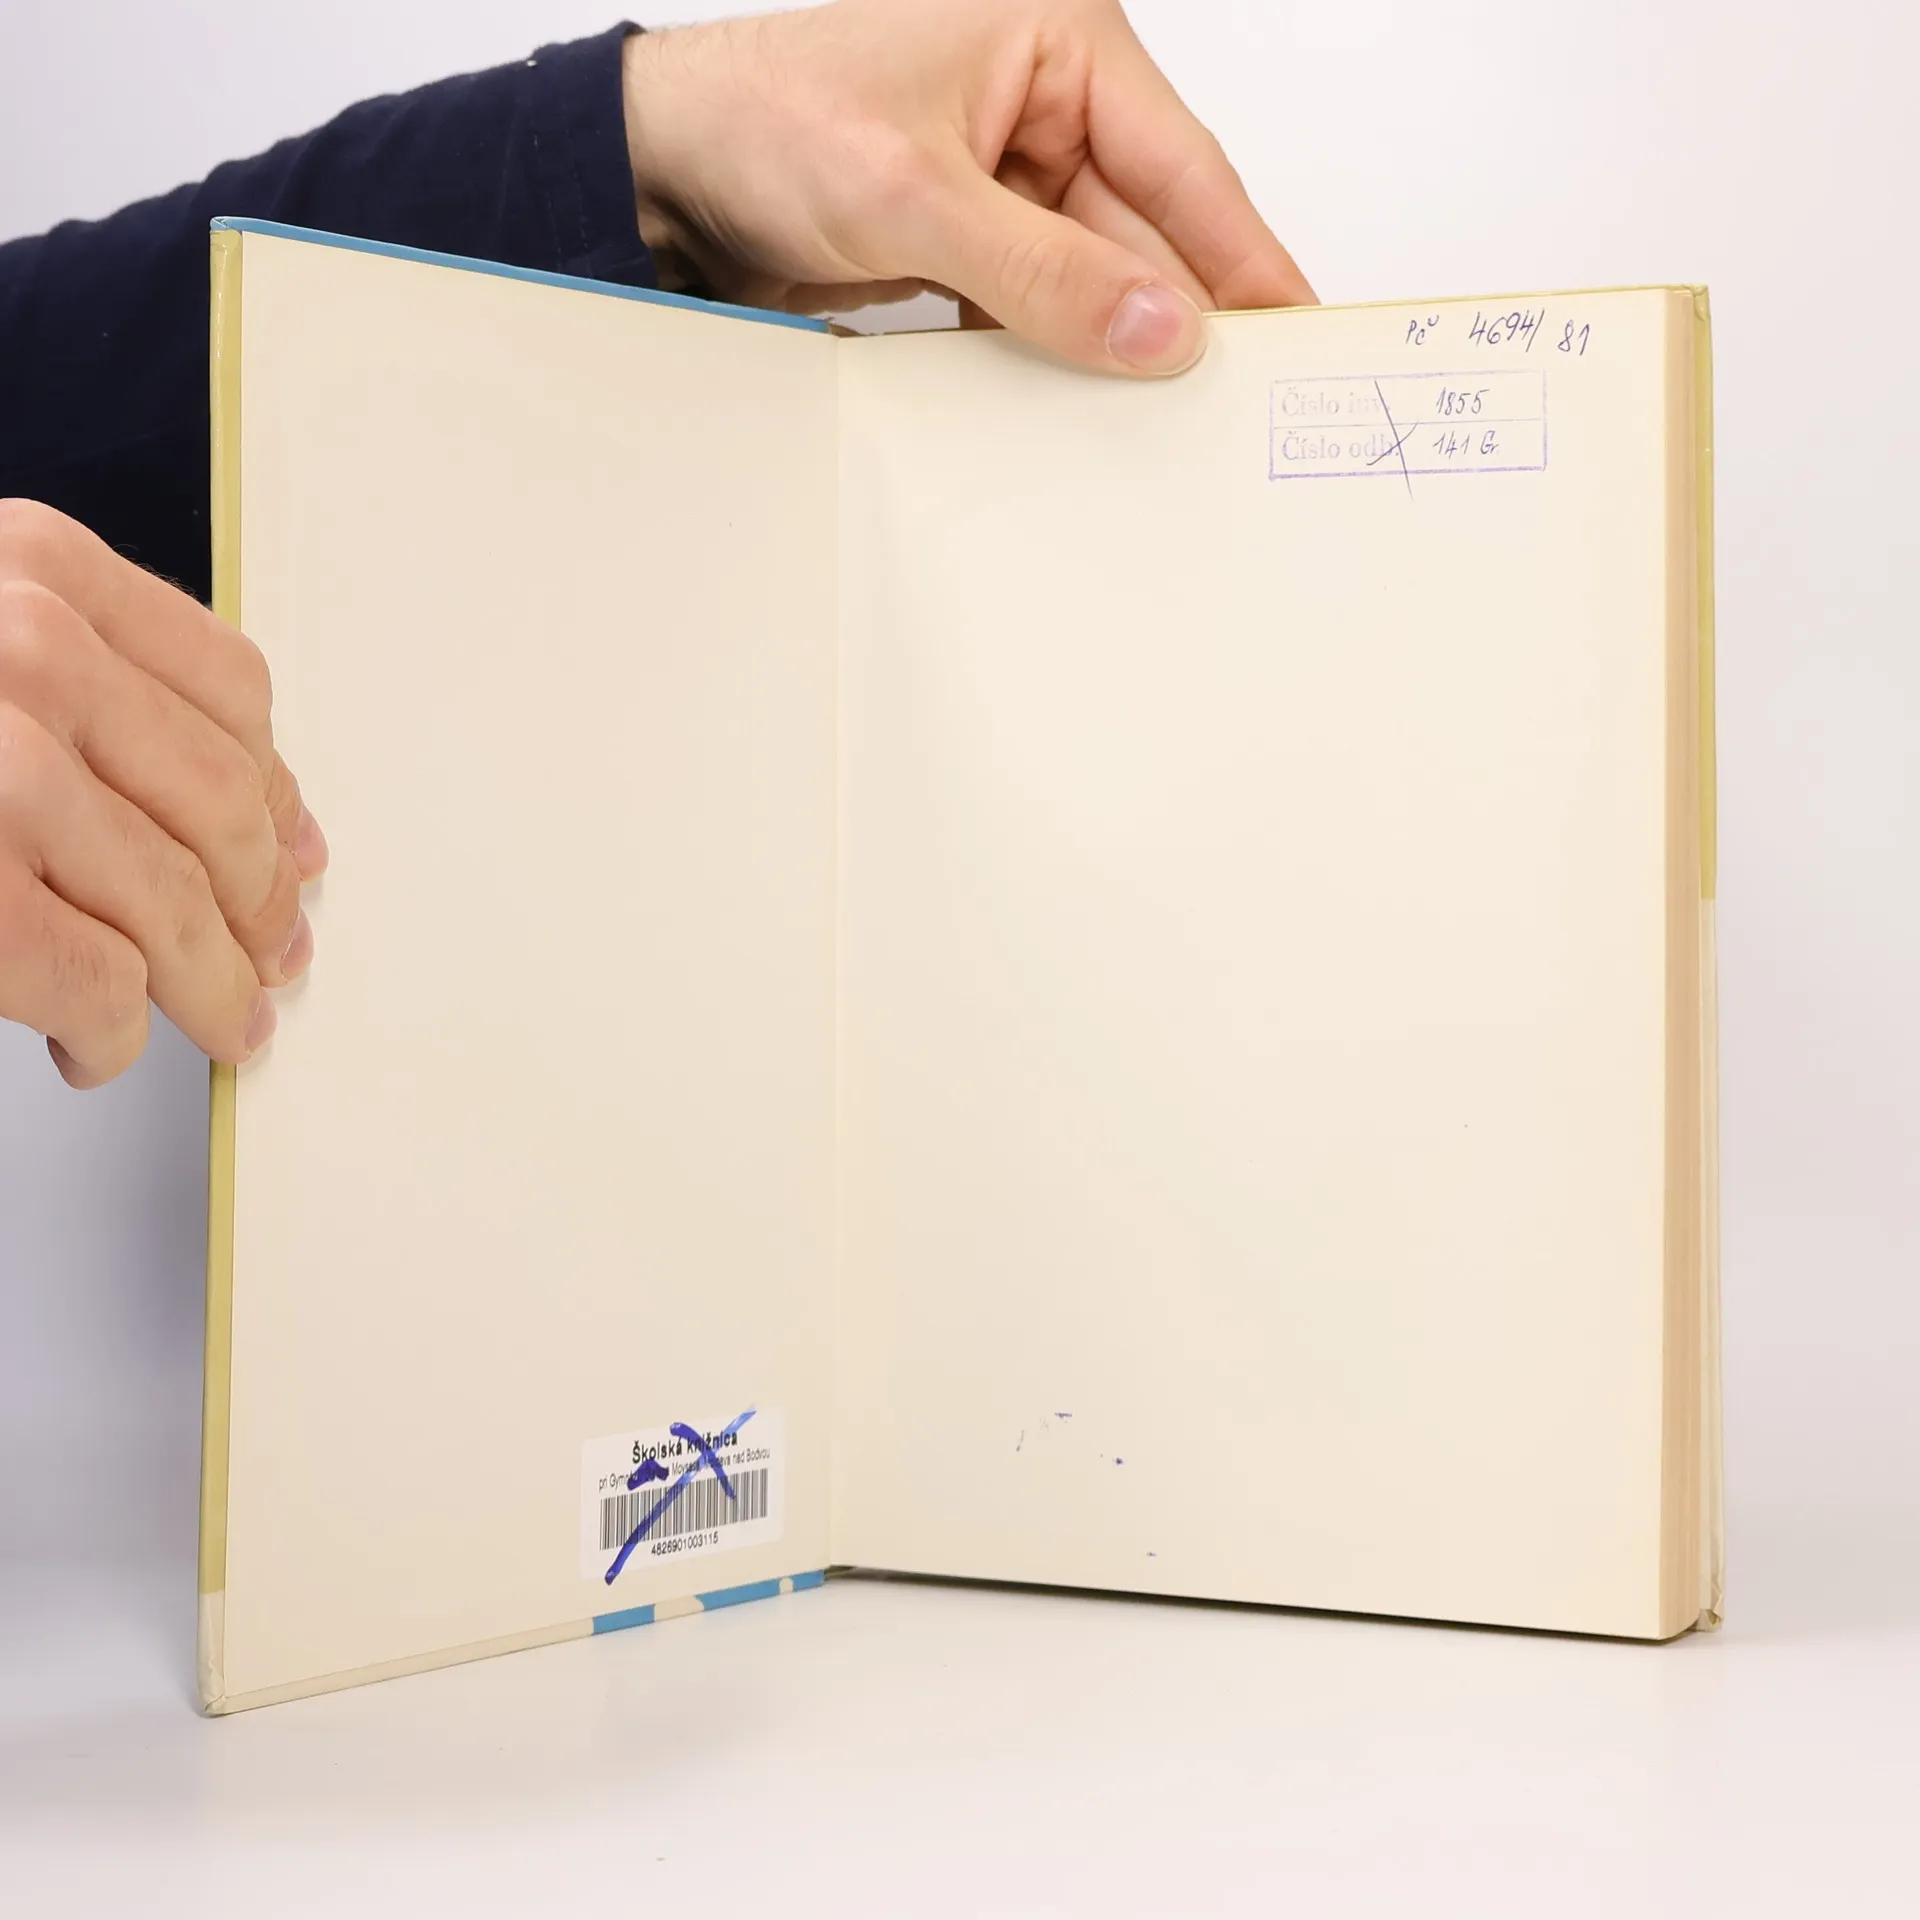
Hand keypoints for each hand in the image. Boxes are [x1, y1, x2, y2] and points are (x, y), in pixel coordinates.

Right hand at [0, 502, 325, 1087]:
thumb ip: (82, 673)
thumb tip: (267, 808)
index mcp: (33, 567)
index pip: (231, 693)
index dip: (278, 795)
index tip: (299, 860)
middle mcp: (24, 647)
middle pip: (221, 808)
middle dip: (260, 911)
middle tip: (271, 970)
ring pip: (176, 903)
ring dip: (210, 986)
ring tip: (219, 1026)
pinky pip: (94, 978)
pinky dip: (114, 1031)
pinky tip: (94, 1047)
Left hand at [621, 0, 1313, 374]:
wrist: (665, 172)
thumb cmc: (766, 120)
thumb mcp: (913, 197)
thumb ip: (1044, 271)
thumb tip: (1157, 330)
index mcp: (1059, 39)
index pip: (1183, 167)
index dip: (1246, 258)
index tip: (1298, 335)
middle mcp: (1049, 100)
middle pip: (1148, 231)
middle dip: (1177, 318)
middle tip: (1231, 414)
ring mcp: (1013, 174)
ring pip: (1098, 276)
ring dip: (1112, 346)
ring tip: (1157, 426)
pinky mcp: (977, 234)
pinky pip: (1045, 302)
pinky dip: (1057, 353)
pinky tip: (1076, 406)